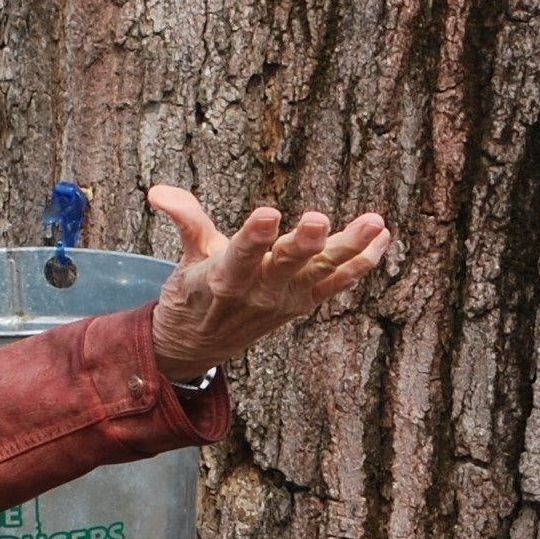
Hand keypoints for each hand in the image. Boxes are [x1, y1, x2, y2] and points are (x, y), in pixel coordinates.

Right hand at [144, 185, 391, 380]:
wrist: (201, 347)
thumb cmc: (195, 293)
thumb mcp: (186, 257)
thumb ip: (185, 220)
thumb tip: (157, 192)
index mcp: (225, 279)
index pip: (240, 256)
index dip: (253, 237)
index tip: (266, 213)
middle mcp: (260, 293)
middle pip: (287, 265)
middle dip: (304, 243)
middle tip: (319, 219)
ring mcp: (287, 300)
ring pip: (322, 272)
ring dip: (349, 248)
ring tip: (374, 222)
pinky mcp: (304, 304)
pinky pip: (337, 283)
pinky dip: (361, 263)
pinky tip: (382, 237)